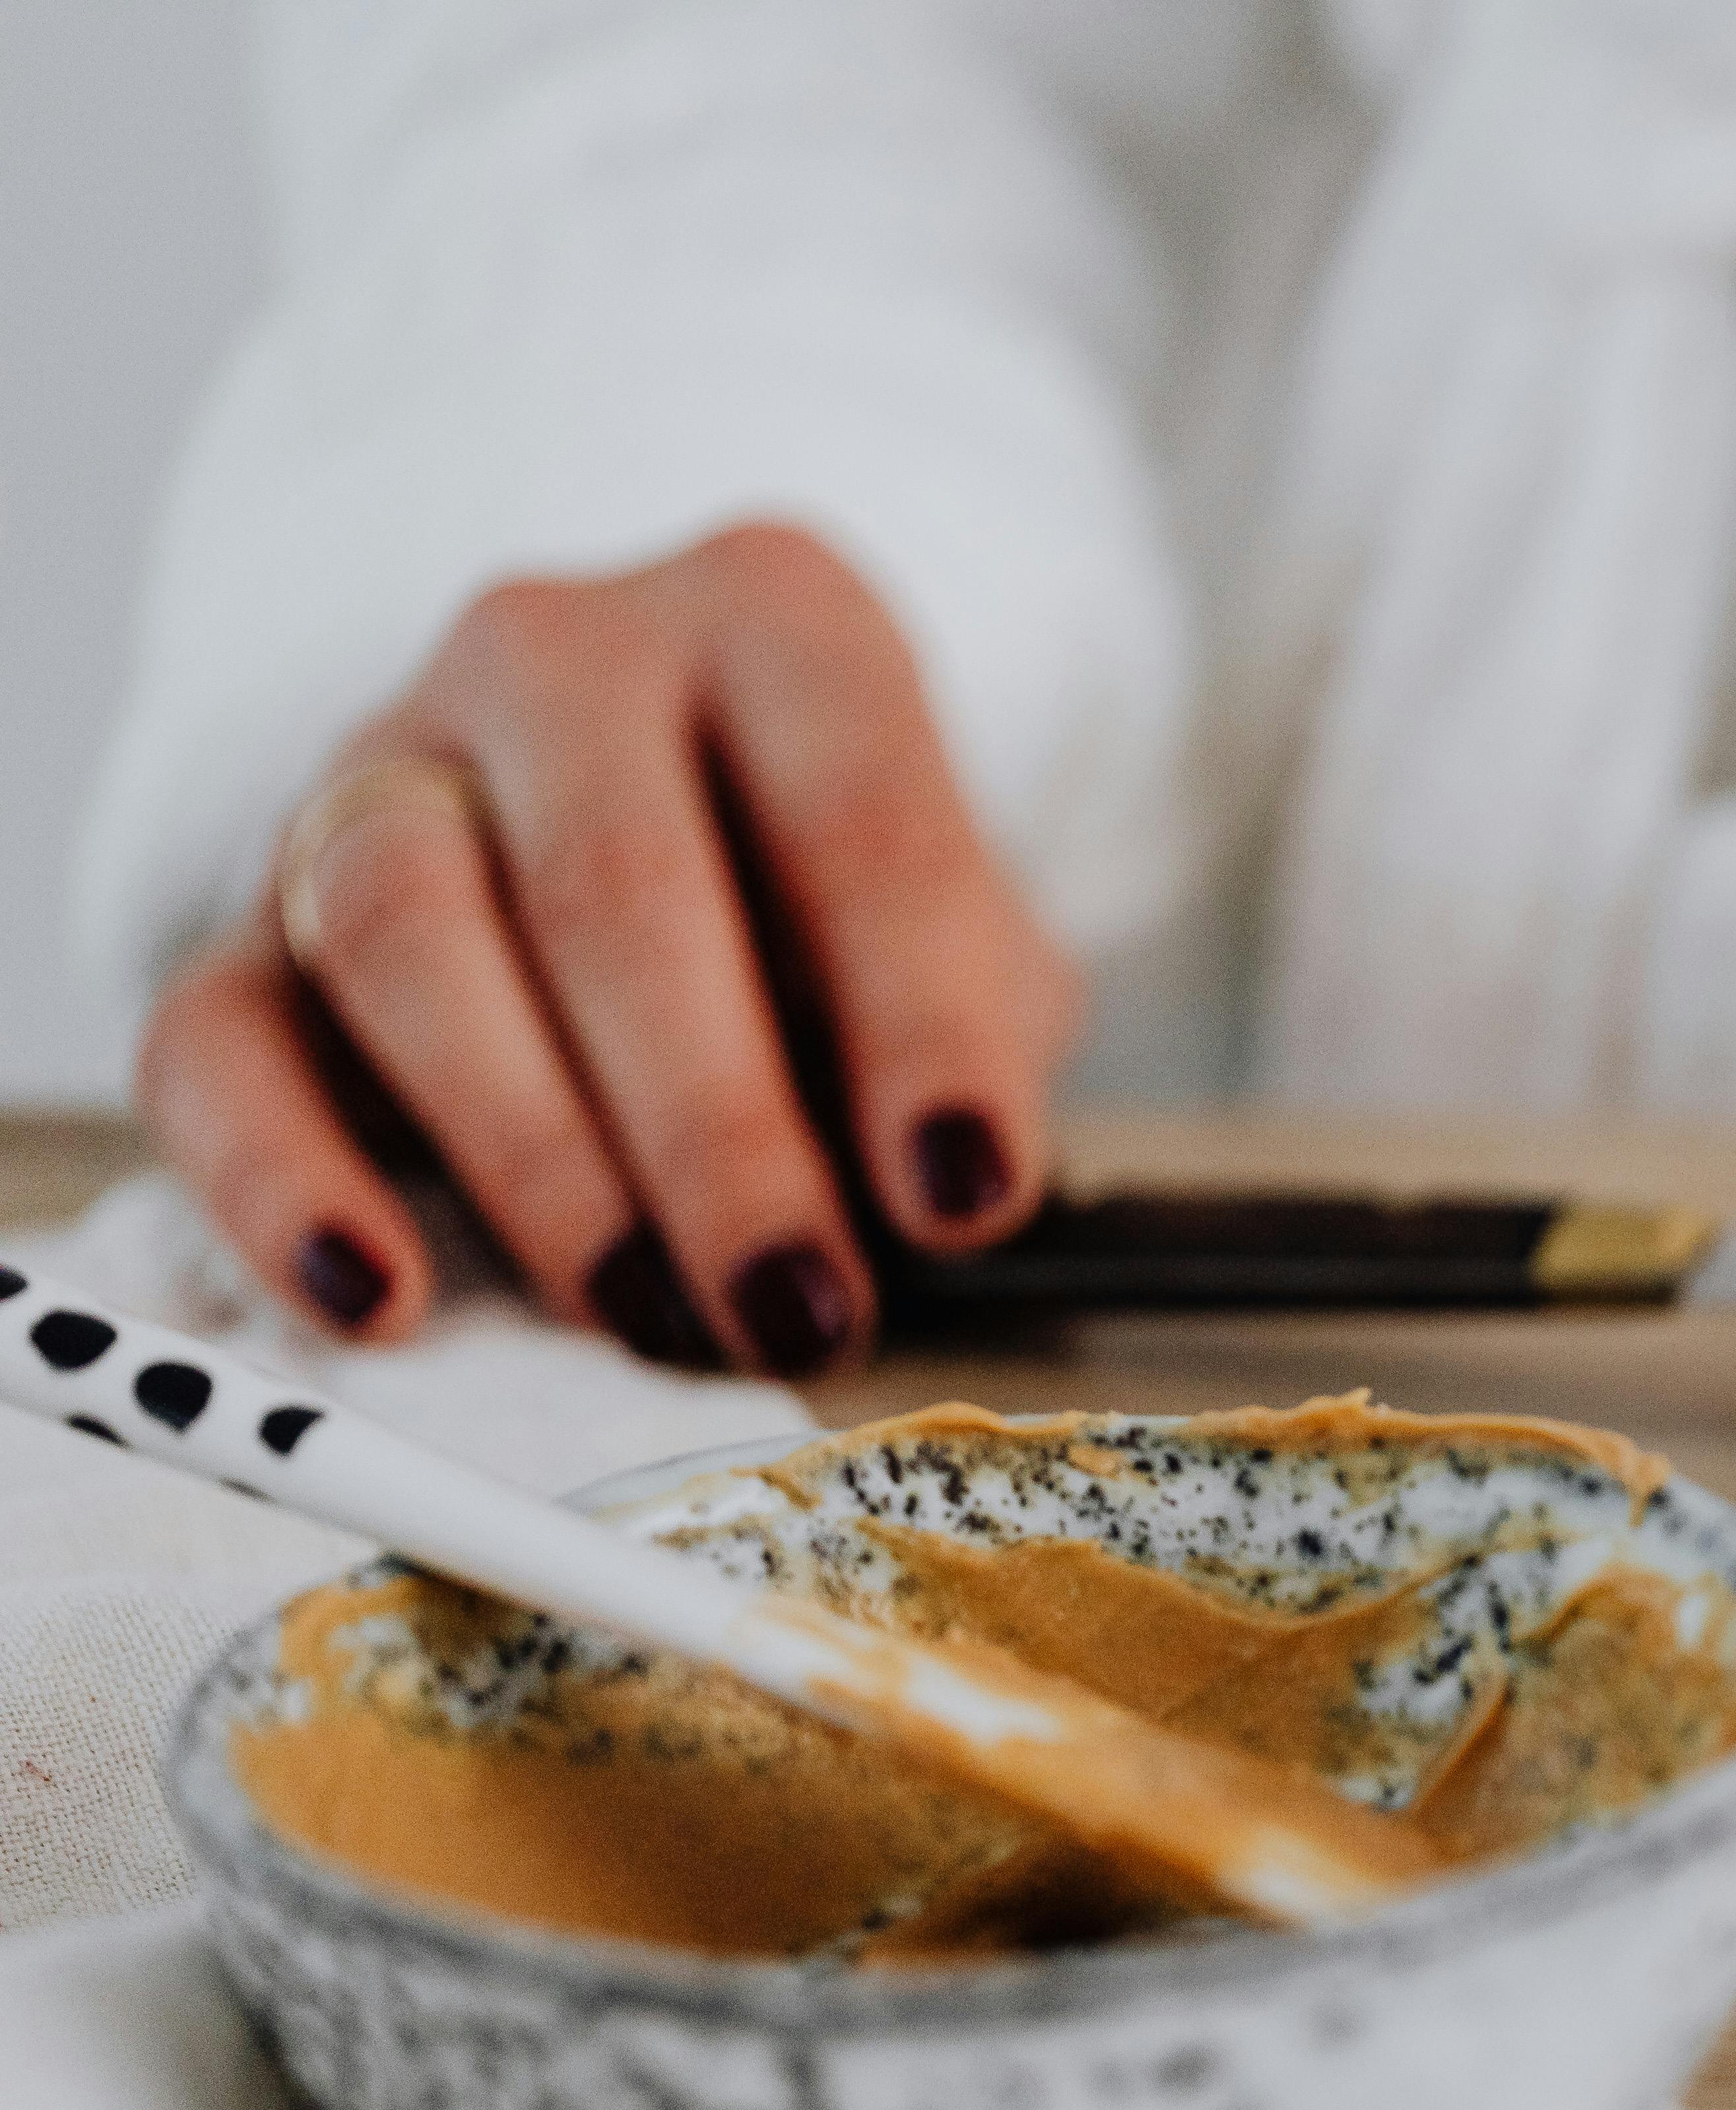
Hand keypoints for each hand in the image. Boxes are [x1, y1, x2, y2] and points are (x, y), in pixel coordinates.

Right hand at [137, 521, 1078, 1373]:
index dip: (920, 1024)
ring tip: (644, 1313)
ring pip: (404, 939)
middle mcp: (562, 655)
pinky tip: (373, 1298)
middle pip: (612, 889)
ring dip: (535, 1159)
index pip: (859, 816)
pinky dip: (280, 1182)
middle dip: (716, 1134)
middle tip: (795, 1304)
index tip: (965, 1196)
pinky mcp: (252, 916)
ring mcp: (381, 769)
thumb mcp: (974, 944)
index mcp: (779, 624)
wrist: (690, 830)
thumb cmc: (854, 910)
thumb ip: (969, 1039)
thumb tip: (946, 1202)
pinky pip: (215, 1041)